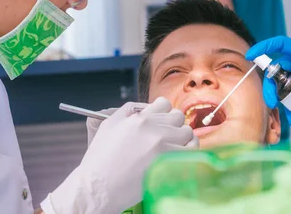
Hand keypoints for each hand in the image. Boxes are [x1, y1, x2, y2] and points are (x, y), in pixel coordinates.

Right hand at [41, 97, 197, 213]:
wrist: (99, 187)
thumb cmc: (100, 159)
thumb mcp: (109, 125)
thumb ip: (127, 111)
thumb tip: (144, 107)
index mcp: (139, 118)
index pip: (164, 103)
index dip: (163, 112)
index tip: (161, 121)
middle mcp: (153, 128)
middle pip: (178, 116)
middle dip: (173, 124)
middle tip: (166, 136)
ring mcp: (163, 144)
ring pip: (187, 132)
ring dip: (182, 138)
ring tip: (174, 147)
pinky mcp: (169, 161)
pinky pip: (191, 150)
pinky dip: (188, 151)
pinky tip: (179, 156)